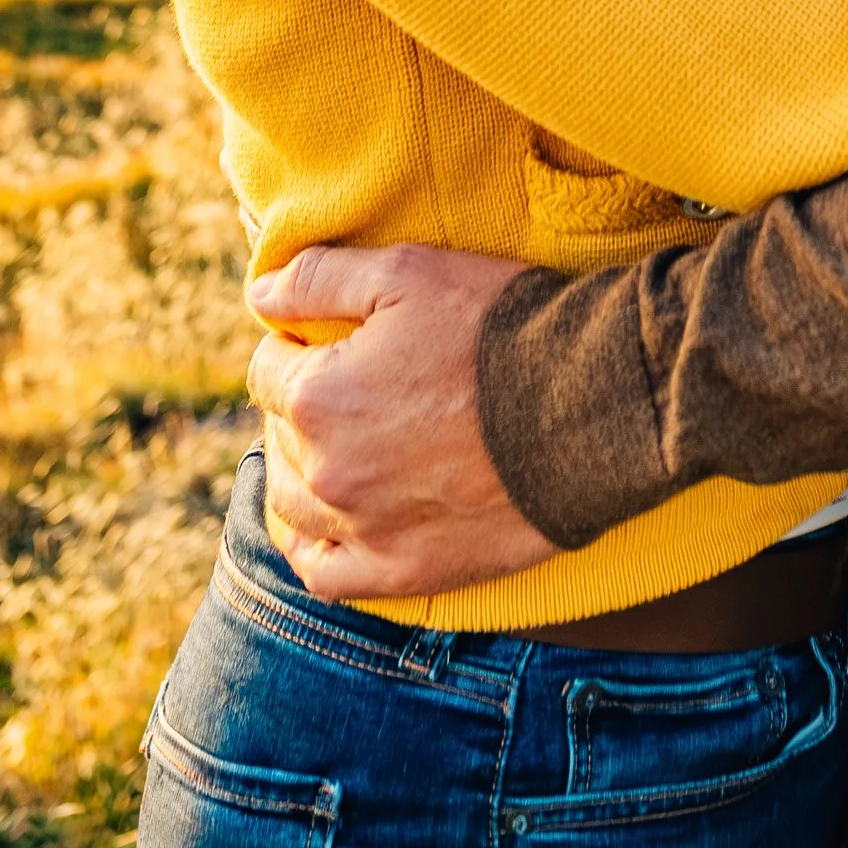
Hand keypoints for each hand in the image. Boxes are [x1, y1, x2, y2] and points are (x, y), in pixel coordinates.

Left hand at [244, 243, 554, 600]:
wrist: (588, 405)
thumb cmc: (498, 328)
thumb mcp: (407, 273)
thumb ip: (318, 279)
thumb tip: (258, 294)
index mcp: (318, 398)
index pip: (267, 369)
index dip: (296, 344)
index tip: (332, 336)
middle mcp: (327, 474)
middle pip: (280, 435)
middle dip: (304, 404)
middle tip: (354, 382)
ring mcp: (364, 531)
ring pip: (291, 506)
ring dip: (299, 470)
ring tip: (333, 445)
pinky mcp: (404, 572)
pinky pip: (326, 574)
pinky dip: (313, 547)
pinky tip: (326, 524)